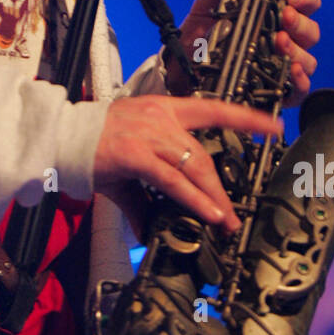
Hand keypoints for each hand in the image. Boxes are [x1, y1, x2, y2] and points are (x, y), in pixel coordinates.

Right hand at [93, 93, 282, 241]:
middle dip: (223, 185)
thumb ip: (145, 192)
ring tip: (225, 221)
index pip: (213, 108)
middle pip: (205, 151)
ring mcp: (149, 134)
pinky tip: (207, 213)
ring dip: (214, 198)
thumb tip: (150, 226)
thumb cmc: (91, 144)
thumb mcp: (128, 159)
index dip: (247, 117)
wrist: (58, 137)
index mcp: (164, 110)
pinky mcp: (135, 154)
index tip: (274, 125)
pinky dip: (193, 198)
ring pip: (195, 166)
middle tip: (235, 213)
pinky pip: (172, 180)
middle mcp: (161, 118)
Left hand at [166, 0, 321, 107]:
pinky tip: (289, 71)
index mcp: (271, 14)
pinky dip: (299, 80)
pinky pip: (300, 88)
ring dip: (297, 49)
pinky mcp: (276, 90)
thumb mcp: (206, 7)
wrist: (179, 71)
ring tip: (279, 42)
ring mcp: (280, 65)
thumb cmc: (197, 37)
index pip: (303, 2)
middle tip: (284, 17)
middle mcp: (281, 38)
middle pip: (310, 30)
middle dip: (300, 22)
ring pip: (308, 58)